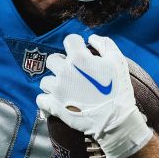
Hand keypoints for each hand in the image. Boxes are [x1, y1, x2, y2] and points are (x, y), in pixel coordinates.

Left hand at [37, 34, 154, 157]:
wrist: (115, 119)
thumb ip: (104, 44)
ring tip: (65, 89)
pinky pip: (40, 99)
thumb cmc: (118, 89)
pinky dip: (46, 100)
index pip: (69, 40)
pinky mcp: (54, 106)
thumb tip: (91, 38)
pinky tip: (55, 101)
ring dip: (53, 83)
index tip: (81, 52)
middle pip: (52, 60)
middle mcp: (64, 71)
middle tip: (72, 72)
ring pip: (45, 81)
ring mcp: (57, 89)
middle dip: (61, 64)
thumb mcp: (118, 61)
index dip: (76, 45)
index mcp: (78, 58)